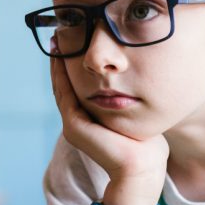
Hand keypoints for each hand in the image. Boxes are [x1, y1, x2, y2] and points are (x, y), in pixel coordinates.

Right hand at [50, 53, 168, 204]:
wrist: (143, 168)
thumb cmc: (146, 146)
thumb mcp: (134, 116)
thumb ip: (128, 102)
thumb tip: (138, 85)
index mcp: (90, 121)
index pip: (76, 88)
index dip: (72, 67)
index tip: (73, 43)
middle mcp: (78, 122)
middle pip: (65, 85)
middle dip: (62, 61)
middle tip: (60, 35)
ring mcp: (74, 125)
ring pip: (61, 88)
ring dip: (58, 64)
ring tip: (58, 42)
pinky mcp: (75, 126)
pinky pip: (64, 94)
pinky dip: (61, 76)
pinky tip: (62, 58)